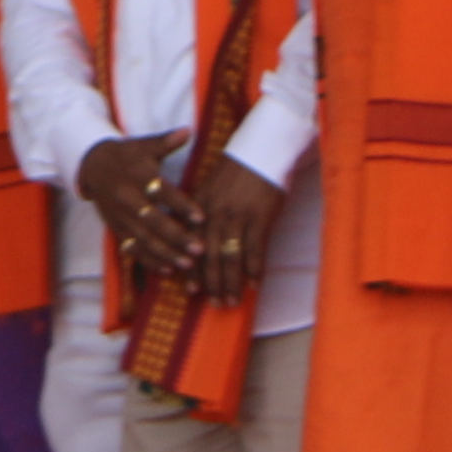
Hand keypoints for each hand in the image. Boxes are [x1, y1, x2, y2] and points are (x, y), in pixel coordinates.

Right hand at [77, 130, 204, 281]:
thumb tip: (189, 130)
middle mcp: (128, 197)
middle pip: (154, 221)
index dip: (181, 205)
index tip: (201, 218)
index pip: (162, 192)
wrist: (92, 166)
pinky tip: (167, 269)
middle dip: (177, 237)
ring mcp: (120, 216)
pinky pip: (132, 248)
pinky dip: (149, 260)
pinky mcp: (116, 228)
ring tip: (187, 264)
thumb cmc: (127, 155)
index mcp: (138, 175)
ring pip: (144, 239)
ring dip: (166, 253)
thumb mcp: (145, 145)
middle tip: (199, 249)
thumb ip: (167, 141)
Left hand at [187, 149, 287, 300]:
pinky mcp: (259, 216)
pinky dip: (254, 268)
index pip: (190, 244)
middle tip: (213, 303)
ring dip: (231, 282)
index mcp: (198, 206)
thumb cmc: (236, 171)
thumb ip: (199, 214)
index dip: (191, 270)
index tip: (191, 290)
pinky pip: (254, 248)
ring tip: (232, 300)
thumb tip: (194, 241)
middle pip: (208, 256)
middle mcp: (214, 213)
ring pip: (229, 256)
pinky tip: (254, 284)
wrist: (261, 148)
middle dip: (210, 283)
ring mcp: (236, 215)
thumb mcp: (208, 189)